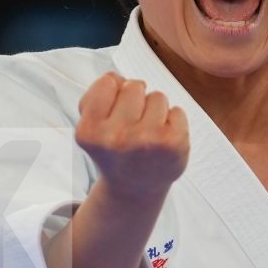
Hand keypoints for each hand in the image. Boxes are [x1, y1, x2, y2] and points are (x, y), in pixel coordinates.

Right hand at [75, 72, 188, 201]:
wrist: (135, 189)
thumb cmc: (115, 149)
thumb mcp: (92, 126)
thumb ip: (95, 95)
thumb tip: (115, 78)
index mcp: (90, 132)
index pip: (108, 81)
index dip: (113, 92)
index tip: (114, 113)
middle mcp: (116, 138)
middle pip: (134, 85)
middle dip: (136, 99)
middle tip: (133, 125)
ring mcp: (147, 141)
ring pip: (158, 96)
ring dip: (155, 110)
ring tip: (147, 134)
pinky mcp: (173, 144)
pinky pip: (178, 110)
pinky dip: (173, 122)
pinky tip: (162, 140)